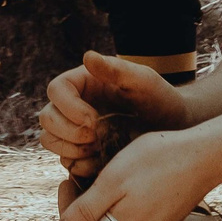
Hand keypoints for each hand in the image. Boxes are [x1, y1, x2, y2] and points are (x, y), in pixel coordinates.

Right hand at [40, 50, 188, 181]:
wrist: (173, 130)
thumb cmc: (160, 99)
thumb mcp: (143, 81)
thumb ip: (116, 69)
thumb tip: (87, 56)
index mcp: (83, 82)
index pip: (55, 90)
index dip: (68, 107)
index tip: (93, 119)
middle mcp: (73, 105)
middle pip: (47, 118)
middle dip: (69, 132)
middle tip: (98, 137)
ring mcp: (74, 130)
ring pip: (49, 140)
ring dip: (71, 148)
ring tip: (101, 147)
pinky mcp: (81, 153)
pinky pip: (66, 162)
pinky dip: (80, 164)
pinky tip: (103, 160)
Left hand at [56, 127, 218, 220]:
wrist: (204, 155)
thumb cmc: (157, 163)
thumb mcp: (113, 183)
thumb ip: (86, 213)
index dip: (66, 210)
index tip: (66, 179)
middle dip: (84, 204)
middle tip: (83, 171)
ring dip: (103, 200)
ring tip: (106, 172)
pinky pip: (131, 216)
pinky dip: (122, 199)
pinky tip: (126, 177)